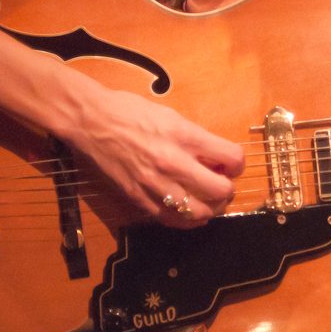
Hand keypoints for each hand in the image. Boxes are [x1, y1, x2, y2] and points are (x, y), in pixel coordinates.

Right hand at [63, 85, 244, 227]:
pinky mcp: (140, 199)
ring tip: (210, 201)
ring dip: (212, 209)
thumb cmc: (131, 112)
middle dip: (228, 189)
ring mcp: (156, 184)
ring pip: (199, 212)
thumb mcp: (172, 116)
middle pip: (221, 190)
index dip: (238, 163)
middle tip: (224, 184)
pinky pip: (172, 219)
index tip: (232, 164)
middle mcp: (174, 163)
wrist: (92, 122)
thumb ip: (196, 138)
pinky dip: (188, 219)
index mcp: (185, 137)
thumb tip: (215, 157)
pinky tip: (193, 214)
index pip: (232, 158)